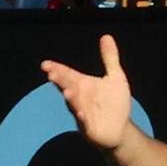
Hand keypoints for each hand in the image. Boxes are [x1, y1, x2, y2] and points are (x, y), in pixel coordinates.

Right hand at [41, 35, 135, 150]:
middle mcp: (79, 97)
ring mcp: (82, 112)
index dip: (57, 69)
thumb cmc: (114, 103)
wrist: (120, 129)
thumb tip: (106, 36)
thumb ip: (110, 58)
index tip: (46, 64)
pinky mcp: (89, 127)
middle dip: (61, 81)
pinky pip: (85, 122)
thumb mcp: (115, 78)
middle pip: (68, 87)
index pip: (67, 74)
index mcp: (83, 84)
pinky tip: (82, 114)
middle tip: (52, 74)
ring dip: (72, 99)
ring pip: (75, 105)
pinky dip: (83, 118)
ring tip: (68, 92)